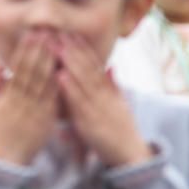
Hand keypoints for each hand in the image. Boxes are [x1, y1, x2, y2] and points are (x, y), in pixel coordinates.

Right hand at [0, 31, 58, 165]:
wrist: (5, 159)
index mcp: (8, 97)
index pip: (19, 69)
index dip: (25, 51)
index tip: (31, 36)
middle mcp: (22, 101)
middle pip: (33, 71)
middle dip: (40, 51)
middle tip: (47, 33)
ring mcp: (35, 111)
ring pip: (45, 83)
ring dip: (52, 63)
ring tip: (57, 45)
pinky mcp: (47, 121)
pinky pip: (54, 101)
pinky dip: (59, 86)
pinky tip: (65, 72)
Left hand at [56, 34, 151, 167]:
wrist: (131, 156)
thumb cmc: (121, 131)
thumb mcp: (120, 105)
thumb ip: (114, 86)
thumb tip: (112, 66)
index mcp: (109, 91)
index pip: (95, 65)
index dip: (82, 48)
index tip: (71, 32)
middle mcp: (104, 96)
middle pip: (88, 68)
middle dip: (73, 49)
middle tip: (59, 31)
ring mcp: (98, 108)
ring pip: (83, 81)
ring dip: (70, 62)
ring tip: (57, 46)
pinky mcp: (91, 122)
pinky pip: (79, 103)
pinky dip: (70, 89)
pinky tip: (59, 76)